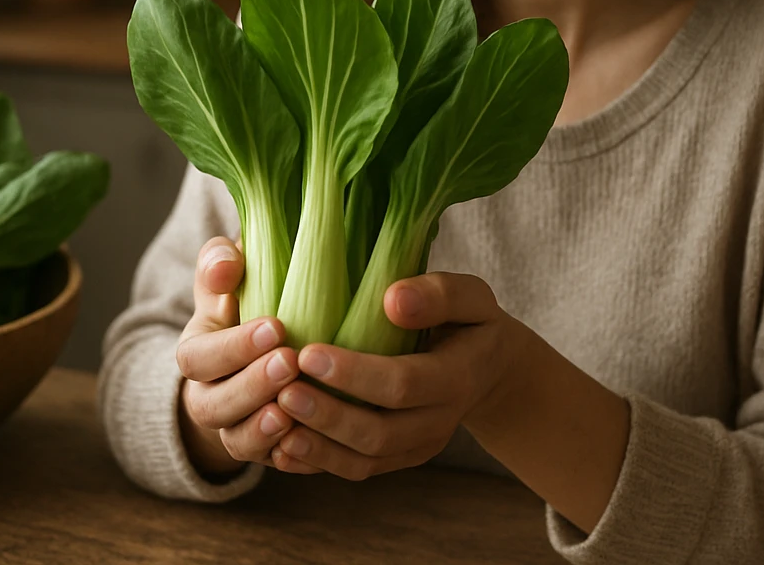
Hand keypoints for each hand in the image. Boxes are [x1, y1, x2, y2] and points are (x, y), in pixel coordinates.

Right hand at [175, 237, 302, 476]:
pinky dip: (288, 456)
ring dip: (263, 429)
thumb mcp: (229, 278)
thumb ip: (219, 264)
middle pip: (213, 407)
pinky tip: (313, 440)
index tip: (276, 326)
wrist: (263, 348)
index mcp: (197, 354)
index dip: (233, 347)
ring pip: (237, 441)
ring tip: (292, 411)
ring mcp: (235, 428)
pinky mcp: (266, 450)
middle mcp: (208, 397)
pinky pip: (271, 463)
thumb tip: (225, 264)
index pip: (198, 358)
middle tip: (291, 361)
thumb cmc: (247, 301)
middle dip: (251, 386)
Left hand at [268, 272, 521, 479]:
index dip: (355, 374)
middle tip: (281, 392)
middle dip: (327, 416)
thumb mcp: (472, 296)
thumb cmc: (471, 321)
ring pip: (364, 461)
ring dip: (317, 445)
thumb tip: (393, 300)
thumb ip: (440, 294)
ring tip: (274, 419)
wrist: (489, 369)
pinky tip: (282, 445)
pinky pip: (357, 469)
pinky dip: (318, 462)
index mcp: (457, 378)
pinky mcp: (398, 457)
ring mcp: (418, 446)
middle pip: (379, 433)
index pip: (402, 384)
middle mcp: (440, 421)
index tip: (308, 354)